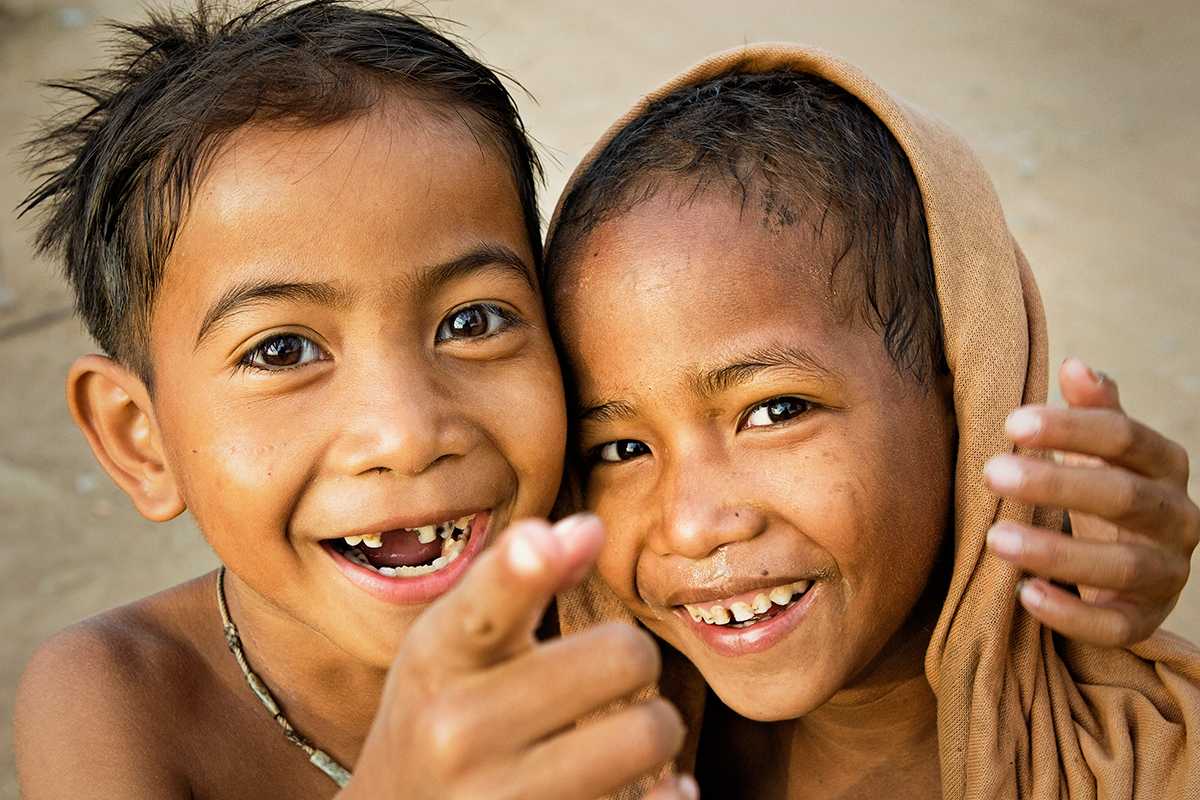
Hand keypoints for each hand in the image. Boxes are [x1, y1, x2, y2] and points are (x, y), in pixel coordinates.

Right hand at [340, 514, 694, 799]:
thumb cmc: (441, 714)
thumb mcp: (456, 646)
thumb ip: (518, 582)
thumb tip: (589, 528)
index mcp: (437, 661)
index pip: (486, 606)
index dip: (524, 568)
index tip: (554, 538)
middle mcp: (458, 732)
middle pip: (622, 655)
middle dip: (631, 659)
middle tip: (605, 678)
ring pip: (649, 732)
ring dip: (654, 729)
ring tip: (620, 735)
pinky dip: (670, 794)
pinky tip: (648, 789)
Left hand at [984, 358, 1198, 646]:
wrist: (1128, 562)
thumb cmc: (1102, 490)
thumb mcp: (1100, 450)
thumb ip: (1093, 410)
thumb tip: (1076, 365)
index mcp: (1165, 465)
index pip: (1125, 437)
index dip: (1070, 428)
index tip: (1011, 422)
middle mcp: (1178, 517)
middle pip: (1124, 497)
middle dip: (1056, 484)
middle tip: (992, 473)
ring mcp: (1167, 572)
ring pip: (1121, 566)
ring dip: (1056, 551)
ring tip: (995, 538)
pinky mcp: (1145, 619)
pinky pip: (1115, 625)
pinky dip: (1071, 614)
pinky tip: (1025, 595)